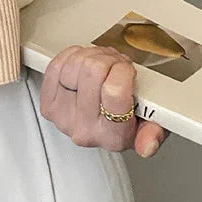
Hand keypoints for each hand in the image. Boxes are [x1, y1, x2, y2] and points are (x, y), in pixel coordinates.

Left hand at [39, 44, 168, 157]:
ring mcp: (62, 117)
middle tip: (116, 63)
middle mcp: (85, 130)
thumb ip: (153, 133)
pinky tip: (83, 63)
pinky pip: (56, 66)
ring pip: (75, 64)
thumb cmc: (130, 121)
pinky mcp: (47, 104)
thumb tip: (147, 145)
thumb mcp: (153, 126)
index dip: (122, 70)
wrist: (103, 127)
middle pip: (92, 71)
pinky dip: (71, 57)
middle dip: (109, 59)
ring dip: (91, 55)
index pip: (114, 92)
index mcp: (113, 137)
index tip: (127, 68)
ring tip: (102, 63)